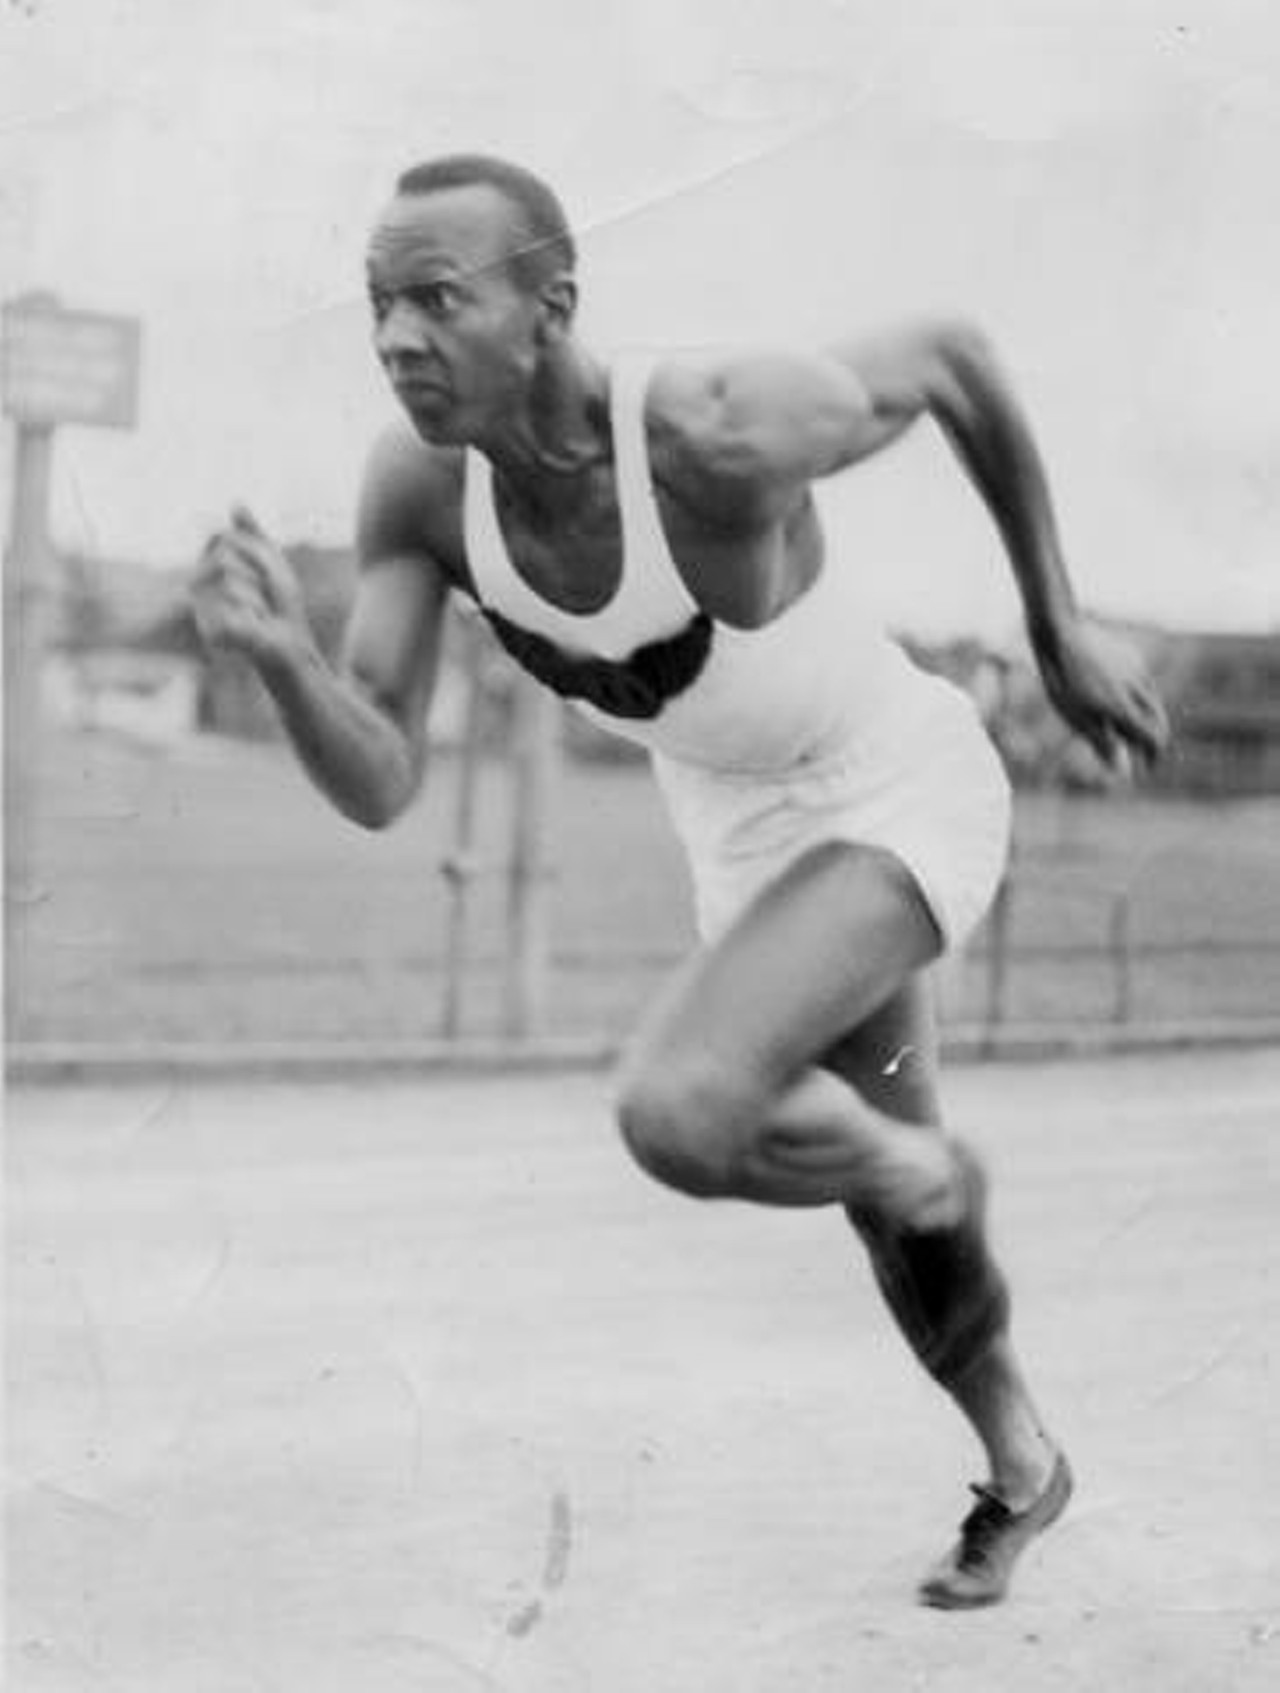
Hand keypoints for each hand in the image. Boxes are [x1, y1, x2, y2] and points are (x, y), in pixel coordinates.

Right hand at [191, 505, 313, 670]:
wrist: (294, 650)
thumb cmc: (283, 610)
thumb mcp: (274, 565)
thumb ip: (254, 535)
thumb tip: (236, 502)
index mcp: (209, 570)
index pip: (222, 537)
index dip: (253, 550)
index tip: (268, 572)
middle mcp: (199, 589)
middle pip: (225, 556)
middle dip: (259, 573)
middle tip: (268, 600)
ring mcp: (202, 611)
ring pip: (230, 579)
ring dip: (259, 596)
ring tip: (263, 615)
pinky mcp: (212, 631)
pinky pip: (233, 605)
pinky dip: (255, 614)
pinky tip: (259, 626)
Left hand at [1036, 619, 1168, 771]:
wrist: (1062, 634)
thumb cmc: (1063, 680)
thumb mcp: (1076, 717)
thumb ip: (1102, 743)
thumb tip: (1121, 770)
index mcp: (1125, 709)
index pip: (1155, 740)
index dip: (1153, 757)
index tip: (1146, 768)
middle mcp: (1138, 690)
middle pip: (1159, 722)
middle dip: (1154, 740)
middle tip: (1143, 755)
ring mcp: (1138, 671)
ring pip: (1153, 702)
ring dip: (1148, 719)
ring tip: (1131, 731)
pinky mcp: (1133, 657)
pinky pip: (1144, 683)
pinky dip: (1140, 698)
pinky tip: (1123, 699)